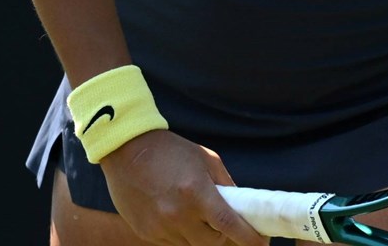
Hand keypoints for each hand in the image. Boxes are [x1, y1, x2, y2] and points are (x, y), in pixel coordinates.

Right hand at [98, 129, 269, 245]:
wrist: (126, 150)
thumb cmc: (170, 150)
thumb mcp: (206, 159)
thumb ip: (225, 185)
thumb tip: (241, 206)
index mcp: (196, 193)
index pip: (229, 226)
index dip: (249, 238)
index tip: (261, 243)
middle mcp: (178, 215)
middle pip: (212, 243)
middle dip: (223, 237)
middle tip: (227, 224)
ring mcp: (160, 227)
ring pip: (191, 244)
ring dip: (200, 234)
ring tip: (196, 211)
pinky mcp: (145, 232)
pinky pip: (172, 242)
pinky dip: (181, 233)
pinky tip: (176, 212)